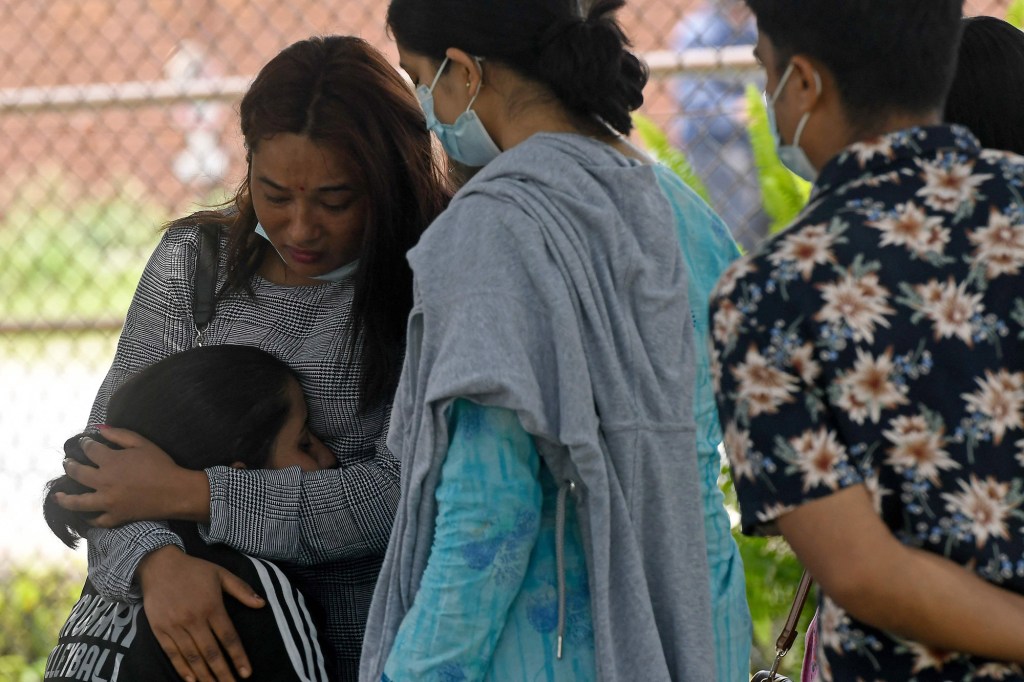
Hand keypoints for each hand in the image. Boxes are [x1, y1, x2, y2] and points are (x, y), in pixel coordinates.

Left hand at [56, 427, 210, 525]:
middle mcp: (104, 482)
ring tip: (58, 494)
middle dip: (69, 466)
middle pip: (77, 473)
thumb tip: (98, 429)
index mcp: (111, 462)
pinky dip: (86, 517)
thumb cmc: (162, 465)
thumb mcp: (142, 444)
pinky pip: (95, 520)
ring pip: (77, 502)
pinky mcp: (115, 517)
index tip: (84, 443)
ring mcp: (107, 501)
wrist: (176, 491)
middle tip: (67, 463)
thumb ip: (119, 434)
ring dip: (64, 497)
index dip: (85, 444)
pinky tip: (82, 514)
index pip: (90, 450)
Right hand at [138, 546, 263, 681]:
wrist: (159, 565)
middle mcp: (194, 619)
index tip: (246, 673)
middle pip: (211, 653)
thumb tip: (262, 604)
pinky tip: (192, 680)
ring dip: (204, 676)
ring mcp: (175, 626)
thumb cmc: (194, 570)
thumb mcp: (221, 574)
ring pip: (192, 657)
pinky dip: (182, 668)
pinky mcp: (160, 630)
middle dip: (223, 673)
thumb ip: (242, 590)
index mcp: (212, 606)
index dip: (238, 657)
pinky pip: (172, 654)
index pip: (228, 637)